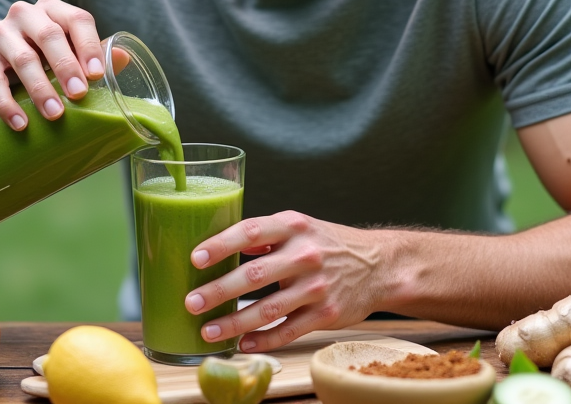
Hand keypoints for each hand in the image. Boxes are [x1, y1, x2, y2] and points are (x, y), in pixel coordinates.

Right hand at [0, 0, 104, 128]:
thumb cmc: (38, 58)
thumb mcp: (65, 52)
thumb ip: (92, 54)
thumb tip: (124, 58)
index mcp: (52, 9)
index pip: (77, 19)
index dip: (89, 45)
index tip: (99, 74)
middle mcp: (24, 14)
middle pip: (50, 36)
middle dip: (67, 68)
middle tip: (79, 95)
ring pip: (23, 59)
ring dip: (41, 89)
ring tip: (55, 114)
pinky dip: (9, 105)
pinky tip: (22, 123)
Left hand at [184, 211, 393, 352]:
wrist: (379, 265)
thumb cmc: (329, 244)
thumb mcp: (300, 226)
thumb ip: (265, 234)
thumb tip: (224, 244)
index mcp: (294, 226)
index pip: (251, 231)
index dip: (221, 245)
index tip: (195, 259)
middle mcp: (306, 254)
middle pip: (254, 275)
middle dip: (219, 291)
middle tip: (191, 303)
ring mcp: (317, 287)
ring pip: (268, 309)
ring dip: (234, 323)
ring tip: (208, 332)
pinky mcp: (326, 314)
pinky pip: (289, 331)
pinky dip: (264, 340)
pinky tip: (243, 344)